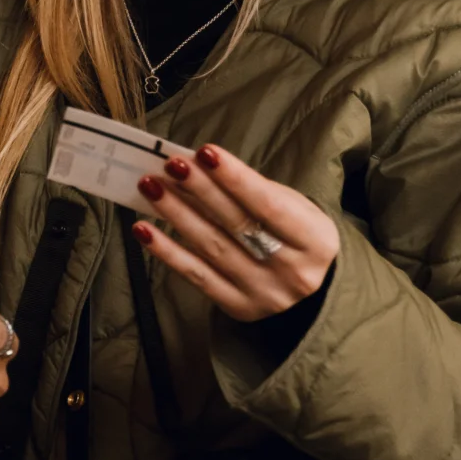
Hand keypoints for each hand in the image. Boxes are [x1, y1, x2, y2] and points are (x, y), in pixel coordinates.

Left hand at [131, 142, 336, 318]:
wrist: (316, 293)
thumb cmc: (296, 237)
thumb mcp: (295, 209)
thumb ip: (253, 191)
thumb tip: (199, 168)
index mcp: (315, 240)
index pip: (268, 204)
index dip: (234, 178)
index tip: (205, 152)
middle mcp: (292, 271)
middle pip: (237, 224)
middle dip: (200, 190)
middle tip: (171, 165)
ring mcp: (263, 293)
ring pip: (212, 249)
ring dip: (176, 215)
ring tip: (151, 187)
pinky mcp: (238, 307)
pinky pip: (196, 276)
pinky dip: (167, 251)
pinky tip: (144, 229)